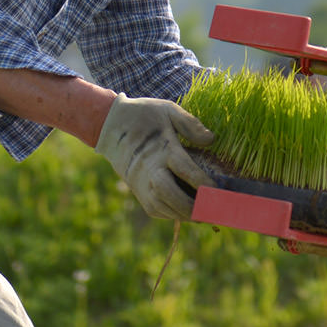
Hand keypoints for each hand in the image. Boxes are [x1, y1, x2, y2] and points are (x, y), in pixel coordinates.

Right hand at [95, 94, 216, 218]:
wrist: (109, 125)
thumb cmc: (144, 115)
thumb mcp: (168, 110)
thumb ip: (190, 124)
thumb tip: (211, 140)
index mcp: (161, 148)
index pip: (183, 168)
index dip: (201, 181)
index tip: (218, 189)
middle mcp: (149, 169)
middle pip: (167, 192)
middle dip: (190, 205)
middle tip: (211, 211)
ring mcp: (141, 182)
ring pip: (160, 205)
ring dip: (182, 214)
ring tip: (205, 216)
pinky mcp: (137, 190)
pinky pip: (154, 208)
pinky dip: (171, 214)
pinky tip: (188, 213)